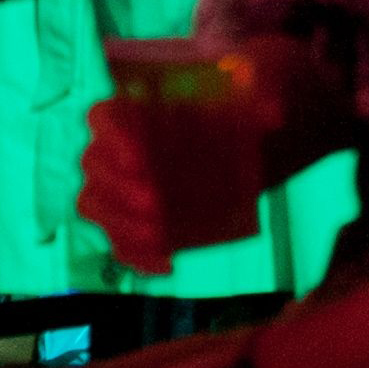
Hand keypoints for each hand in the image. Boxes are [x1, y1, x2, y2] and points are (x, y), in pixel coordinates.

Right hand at [77, 49, 286, 275]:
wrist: (232, 151)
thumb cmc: (223, 121)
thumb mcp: (243, 104)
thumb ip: (258, 103)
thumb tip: (274, 114)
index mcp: (129, 112)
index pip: (102, 117)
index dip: (112, 136)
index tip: (138, 158)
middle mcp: (110, 149)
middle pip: (94, 165)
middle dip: (119, 188)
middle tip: (155, 203)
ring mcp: (112, 188)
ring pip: (95, 206)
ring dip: (120, 224)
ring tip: (157, 236)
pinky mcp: (126, 221)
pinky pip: (119, 243)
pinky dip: (137, 257)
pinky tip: (167, 264)